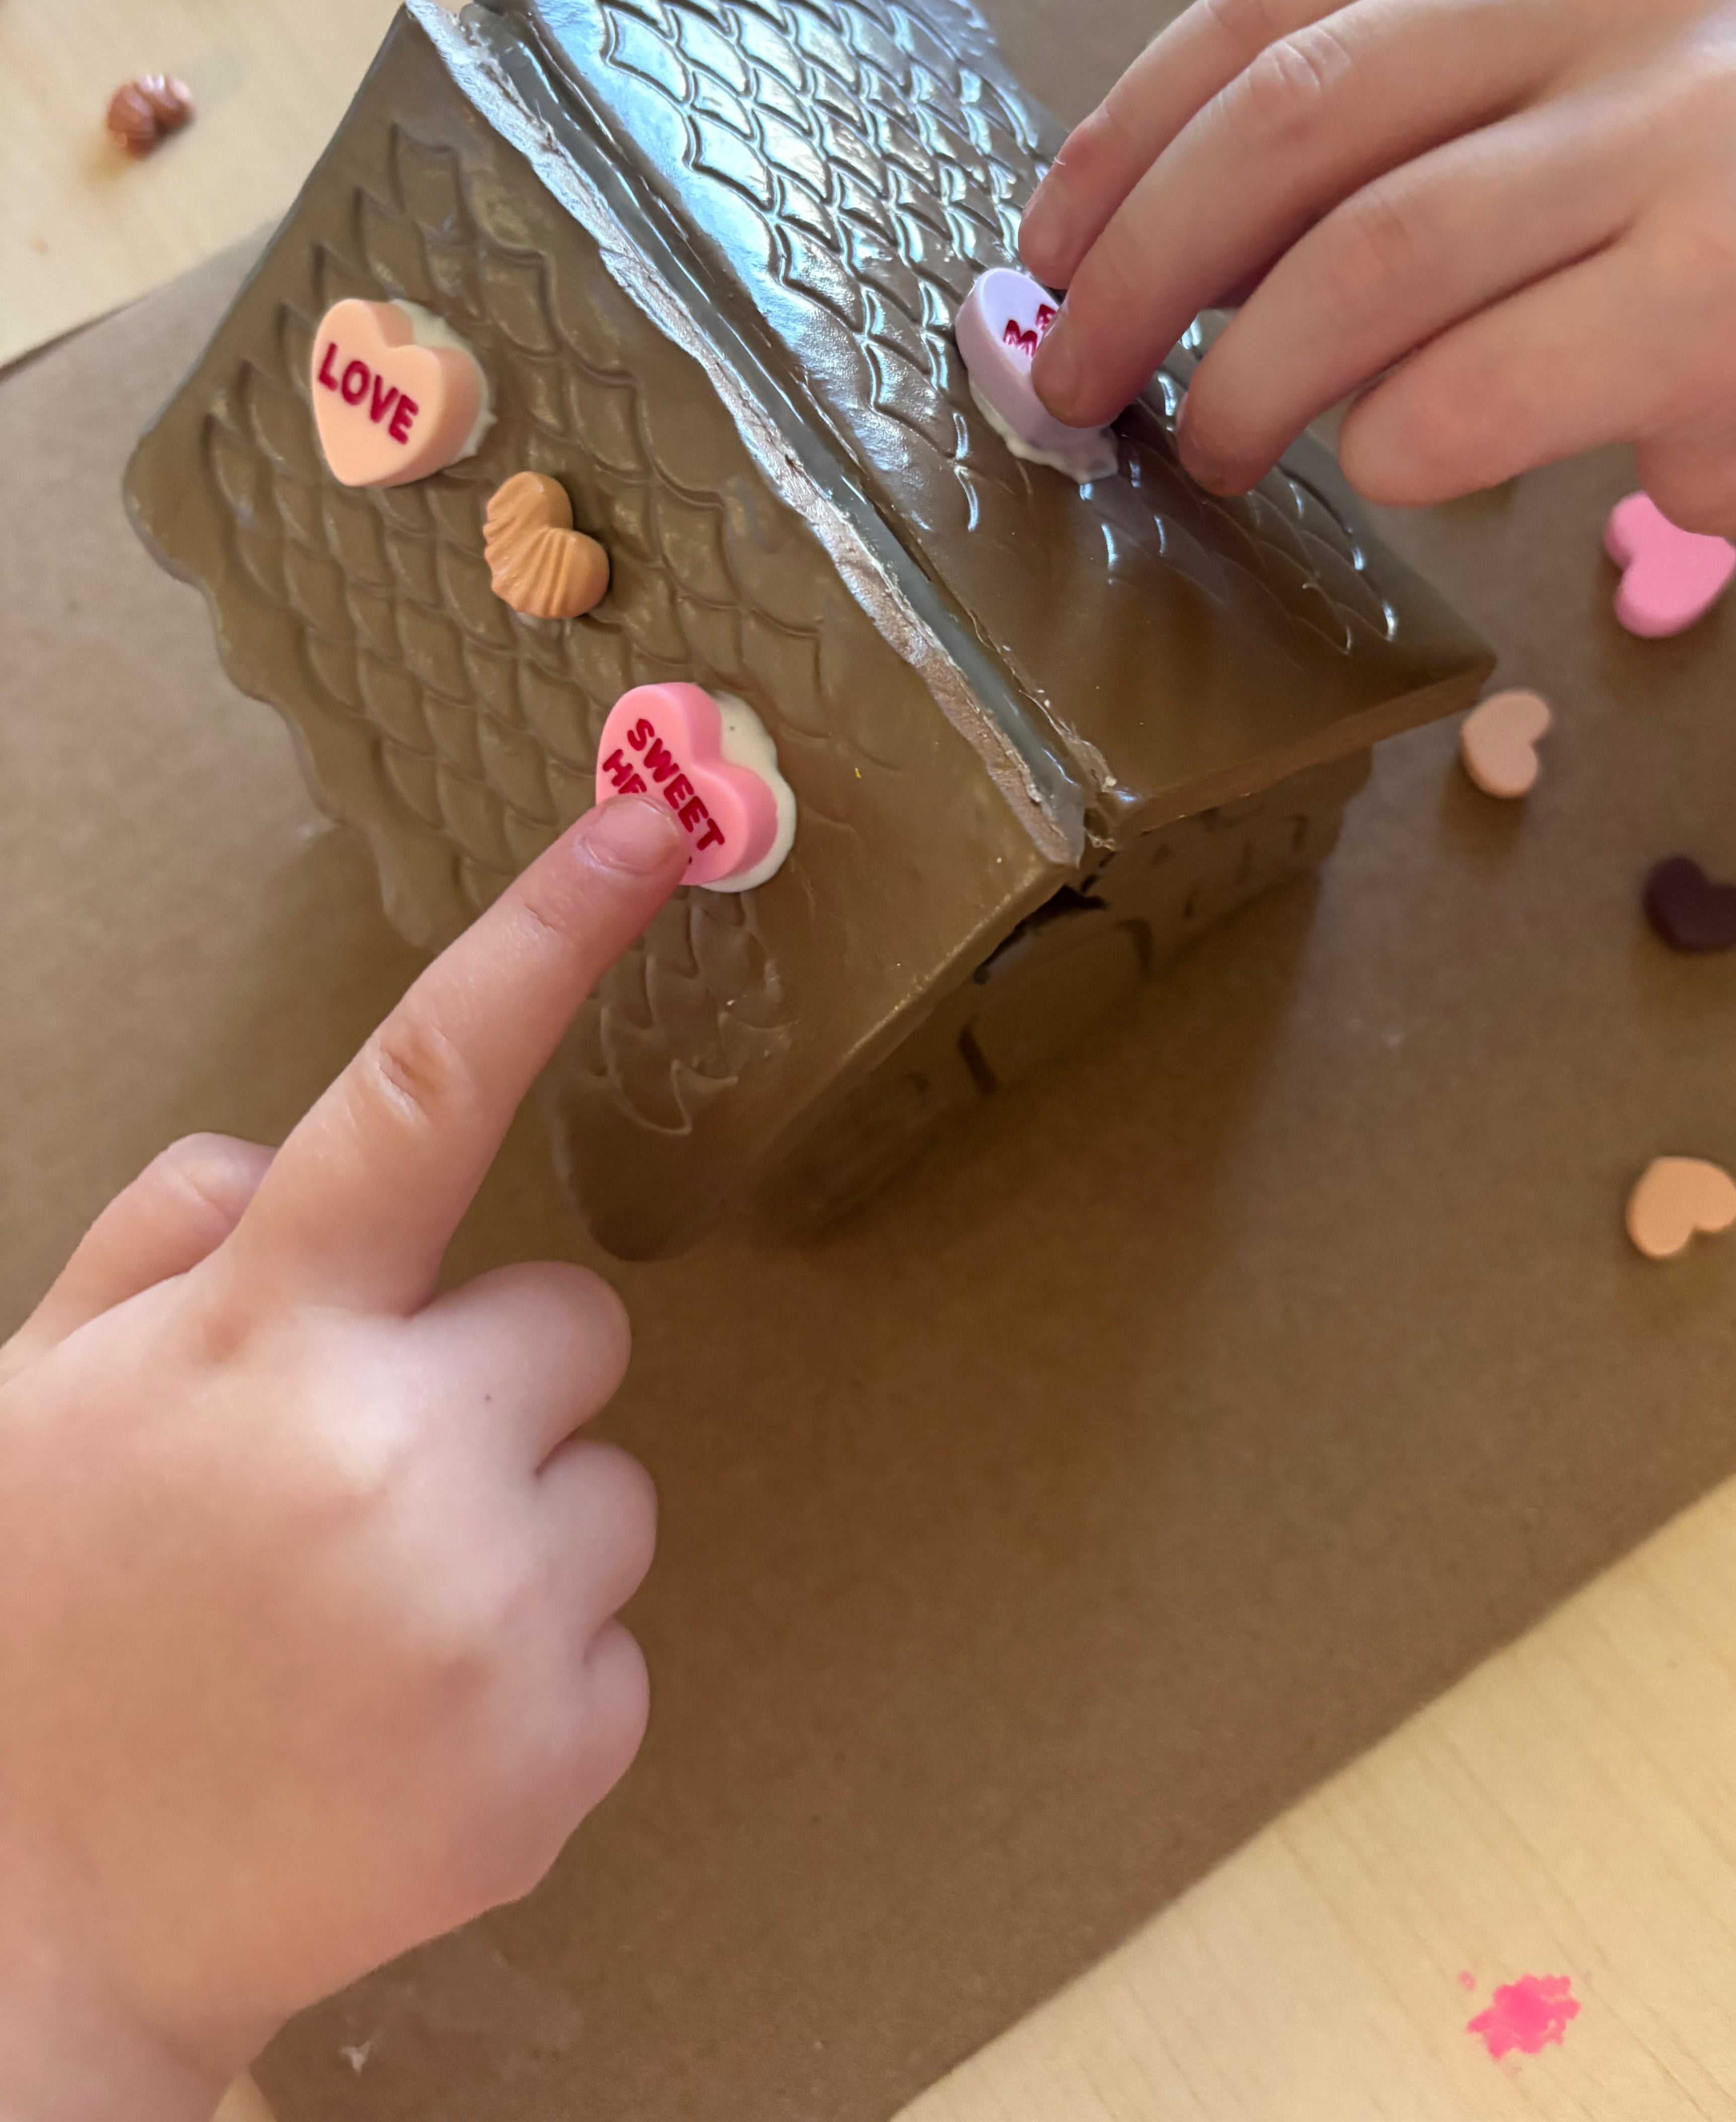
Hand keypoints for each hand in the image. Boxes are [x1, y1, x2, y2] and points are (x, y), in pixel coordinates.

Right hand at [0, 795, 686, 2121]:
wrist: (23, 1930)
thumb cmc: (30, 1635)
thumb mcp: (32, 1405)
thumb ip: (155, 1247)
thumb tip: (261, 1154)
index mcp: (261, 1338)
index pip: (424, 1085)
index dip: (544, 941)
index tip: (647, 831)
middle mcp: (393, 1452)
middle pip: (577, 1321)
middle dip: (487, 1380)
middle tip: (354, 1482)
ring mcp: (487, 1612)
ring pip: (613, 1483)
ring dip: (515, 1526)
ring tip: (365, 1623)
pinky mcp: (555, 1752)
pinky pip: (618, 1636)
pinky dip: (537, 1669)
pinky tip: (403, 1725)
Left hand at [1019, 0, 1735, 546]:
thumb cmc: (1642, 218)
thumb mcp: (1498, 111)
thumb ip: (1340, 142)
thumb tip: (1100, 264)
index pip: (1272, 9)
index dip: (1124, 145)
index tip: (1041, 259)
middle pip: (1296, 124)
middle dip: (1143, 274)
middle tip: (1075, 385)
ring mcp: (1693, 126)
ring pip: (1371, 263)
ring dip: (1245, 383)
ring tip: (1213, 445)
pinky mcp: (1727, 292)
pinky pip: (1467, 392)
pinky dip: (1385, 448)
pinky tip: (1386, 461)